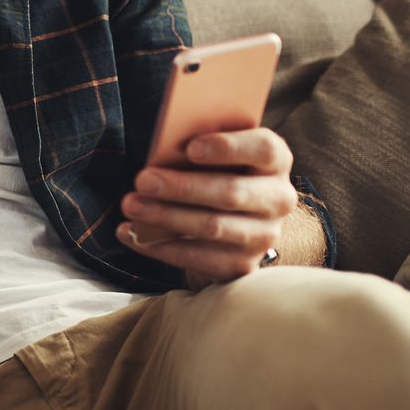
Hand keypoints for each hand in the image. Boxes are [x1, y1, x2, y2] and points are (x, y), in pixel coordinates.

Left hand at [117, 128, 295, 286]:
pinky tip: (131, 233)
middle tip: (142, 180)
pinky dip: (160, 246)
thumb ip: (198, 145)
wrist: (232, 218)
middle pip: (232, 192)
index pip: (263, 149)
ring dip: (165, 217)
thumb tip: (163, 150)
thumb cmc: (215, 171)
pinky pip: (199, 259)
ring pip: (213, 227)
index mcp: (275, 160)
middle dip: (183, 187)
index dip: (229, 147)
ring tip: (130, 205)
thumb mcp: (213, 152)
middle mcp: (278, 199)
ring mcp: (264, 236)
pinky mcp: (242, 265)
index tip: (191, 147)